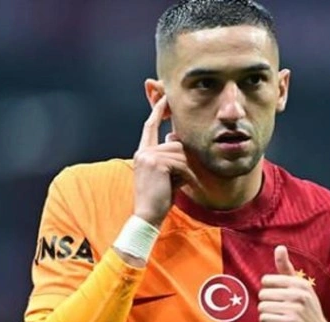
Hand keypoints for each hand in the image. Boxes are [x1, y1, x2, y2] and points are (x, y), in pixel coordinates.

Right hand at [132, 95, 199, 227]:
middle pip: (175, 143)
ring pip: (181, 153)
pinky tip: (182, 185)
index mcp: (142, 153)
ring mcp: (148, 156)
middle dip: (184, 161)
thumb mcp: (166, 175)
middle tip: (181, 179)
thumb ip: (171, 157)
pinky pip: (181, 162)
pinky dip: (187, 175)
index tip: (164, 97)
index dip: (157, 110)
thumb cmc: (158, 199)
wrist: (147, 216)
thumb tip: (176, 138)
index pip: (150, 127)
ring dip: (186, 170)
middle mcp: (143, 152)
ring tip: (180, 184)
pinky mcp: (156, 163)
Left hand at [258, 245, 329, 321]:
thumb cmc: (306, 313)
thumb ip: (286, 269)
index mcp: (300, 283)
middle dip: (268, 307)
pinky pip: (264, 320)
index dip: (269, 294)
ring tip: (281, 321)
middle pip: (262, 295)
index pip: (266, 281)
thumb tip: (279, 247)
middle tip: (282, 314)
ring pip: (262, 308)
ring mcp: (296, 307)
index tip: (282, 302)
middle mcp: (299, 293)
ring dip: (267, 318)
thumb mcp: (300, 289)